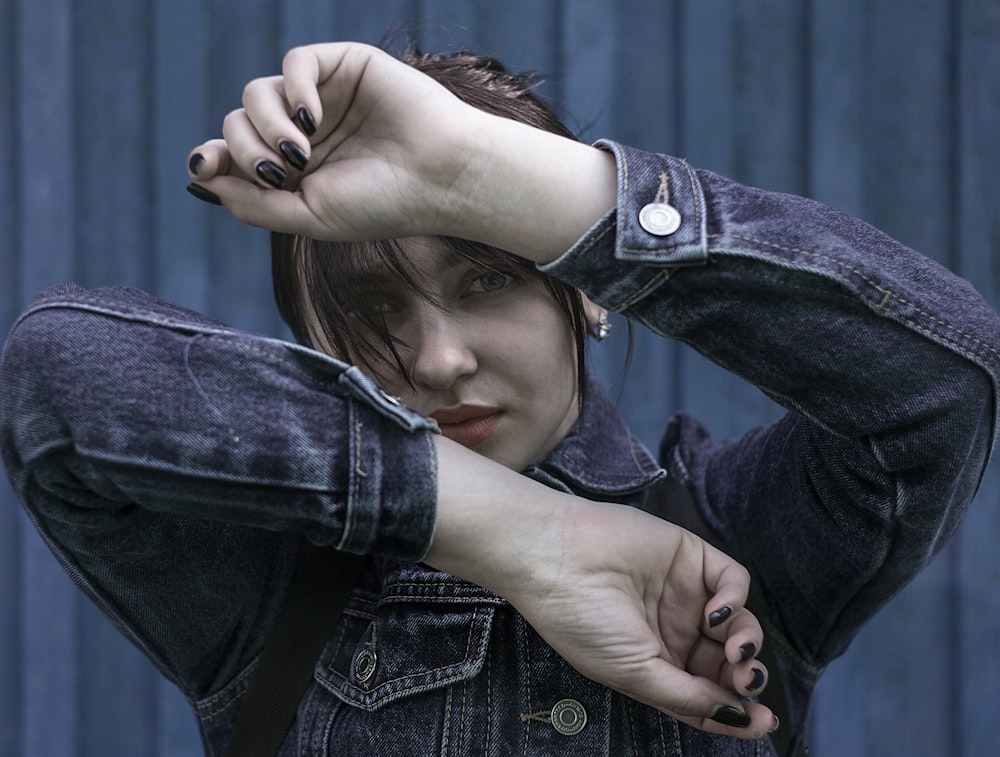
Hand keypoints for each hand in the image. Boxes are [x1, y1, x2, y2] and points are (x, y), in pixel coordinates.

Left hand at [187, 42, 615, 262]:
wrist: (441, 179)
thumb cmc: (384, 204)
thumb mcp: (310, 217)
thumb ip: (252, 204)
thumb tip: (201, 176)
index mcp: (295, 170)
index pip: (234, 154)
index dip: (213, 157)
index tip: (204, 165)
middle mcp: (302, 132)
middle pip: (238, 124)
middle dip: (247, 150)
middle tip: (282, 173)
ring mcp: (321, 99)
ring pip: (256, 94)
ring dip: (265, 125)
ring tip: (300, 152)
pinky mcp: (343, 66)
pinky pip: (294, 62)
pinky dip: (293, 89)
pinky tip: (313, 118)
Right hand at [427, 437, 776, 739]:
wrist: (556, 558)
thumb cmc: (582, 621)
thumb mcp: (634, 674)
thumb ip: (687, 698)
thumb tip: (738, 718)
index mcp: (655, 663)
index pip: (708, 693)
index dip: (738, 710)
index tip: (763, 721)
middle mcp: (674, 631)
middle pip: (728, 661)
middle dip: (745, 676)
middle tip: (745, 680)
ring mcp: (685, 593)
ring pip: (740, 623)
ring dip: (748, 641)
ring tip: (736, 651)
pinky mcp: (692, 557)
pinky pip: (734, 581)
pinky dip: (737, 600)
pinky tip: (718, 614)